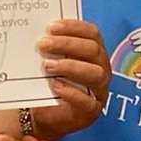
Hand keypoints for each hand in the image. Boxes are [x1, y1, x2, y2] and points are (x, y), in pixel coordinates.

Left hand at [32, 19, 110, 139]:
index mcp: (94, 52)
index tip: (51, 26)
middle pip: (93, 50)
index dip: (74, 27)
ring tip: (47, 66)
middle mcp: (102, 69)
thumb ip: (50, 47)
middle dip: (67, 44)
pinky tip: (54, 85)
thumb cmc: (49, 81)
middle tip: (43, 44)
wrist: (44, 114)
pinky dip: (71, 92)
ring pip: (95, 74)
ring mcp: (100, 91)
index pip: (92, 33)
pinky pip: (88, 101)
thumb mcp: (51, 60)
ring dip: (70, 66)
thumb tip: (38, 32)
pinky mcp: (92, 111)